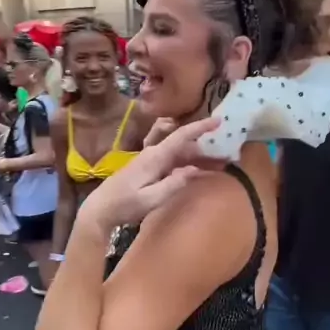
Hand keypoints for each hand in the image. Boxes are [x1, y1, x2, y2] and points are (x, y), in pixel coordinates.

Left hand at [82, 116, 224, 226]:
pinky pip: (173, 162)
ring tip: (219, 165)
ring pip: (180, 154)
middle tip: (228, 156)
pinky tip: (199, 172)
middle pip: (184, 146)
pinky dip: (188, 165)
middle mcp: (154, 154)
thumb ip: (173, 184)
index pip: (181, 136)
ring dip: (199, 158)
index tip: (218, 120)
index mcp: (155, 157)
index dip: (200, 127)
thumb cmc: (125, 204)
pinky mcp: (149, 169)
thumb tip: (193, 170)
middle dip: (206, 148)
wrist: (101, 209)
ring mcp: (151, 161)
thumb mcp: (151, 199)